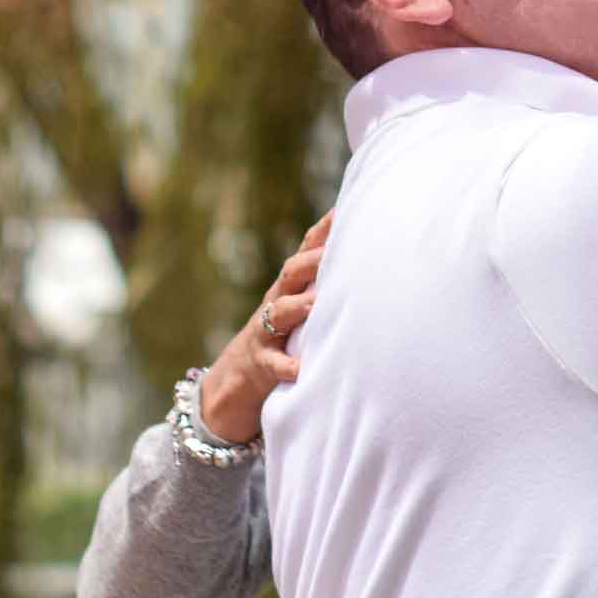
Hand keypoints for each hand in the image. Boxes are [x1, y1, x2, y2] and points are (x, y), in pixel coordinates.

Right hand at [199, 211, 331, 444]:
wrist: (229, 388)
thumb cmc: (279, 344)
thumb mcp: (300, 314)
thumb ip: (325, 290)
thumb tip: (368, 266)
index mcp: (290, 290)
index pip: (307, 253)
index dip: (325, 230)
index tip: (347, 209)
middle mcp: (276, 304)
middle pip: (292, 274)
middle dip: (312, 260)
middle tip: (337, 251)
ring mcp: (264, 334)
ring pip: (279, 313)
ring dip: (299, 306)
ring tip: (318, 303)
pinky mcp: (259, 366)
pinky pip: (272, 364)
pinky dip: (287, 366)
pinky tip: (300, 368)